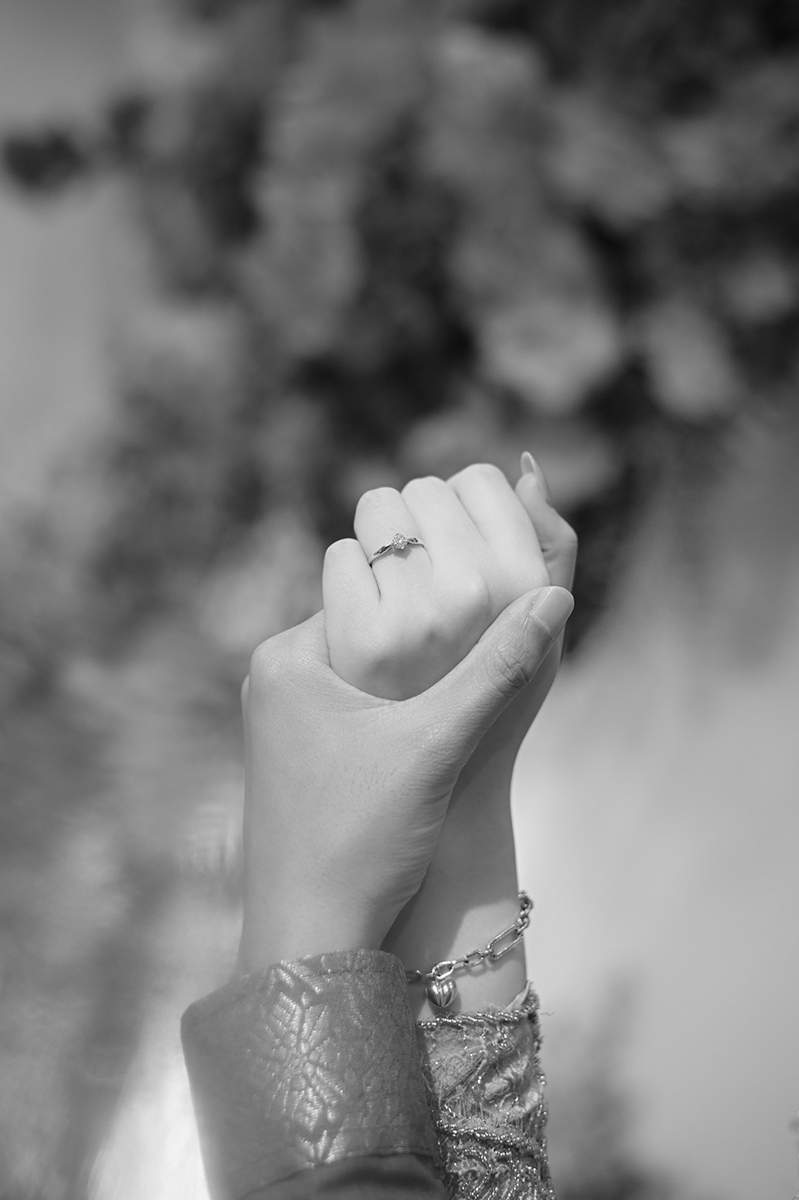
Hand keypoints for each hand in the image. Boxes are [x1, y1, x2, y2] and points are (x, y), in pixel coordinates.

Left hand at [238, 582, 572, 973]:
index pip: (376, 594)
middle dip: (429, 650)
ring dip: (417, 689)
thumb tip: (554, 597)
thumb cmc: (361, 838)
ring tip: (467, 704)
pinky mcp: (294, 763)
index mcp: (286, 657)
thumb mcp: (438, 744)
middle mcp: (272, 681)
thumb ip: (497, 668)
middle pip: (373, 636)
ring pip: (369, 680)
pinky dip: (396, 722)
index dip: (437, 604)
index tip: (492, 615)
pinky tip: (433, 744)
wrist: (310, 940)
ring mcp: (279, 725)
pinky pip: (356, 717)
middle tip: (492, 659)